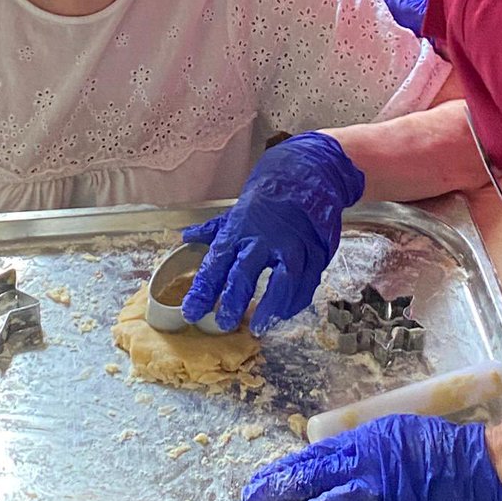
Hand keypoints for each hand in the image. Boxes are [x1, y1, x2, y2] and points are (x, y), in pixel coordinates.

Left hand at [181, 133, 363, 335]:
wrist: (307, 174)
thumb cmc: (268, 197)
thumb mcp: (237, 210)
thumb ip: (213, 229)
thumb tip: (186, 237)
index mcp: (240, 228)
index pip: (216, 262)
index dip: (203, 289)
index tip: (191, 311)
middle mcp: (264, 237)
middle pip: (245, 272)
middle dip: (233, 300)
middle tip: (223, 323)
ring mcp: (292, 244)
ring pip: (282, 280)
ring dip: (270, 307)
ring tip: (258, 326)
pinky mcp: (315, 250)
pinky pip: (306, 281)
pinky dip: (295, 301)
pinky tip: (284, 314)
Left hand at [243, 413, 501, 500]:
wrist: (474, 470)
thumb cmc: (429, 442)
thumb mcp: (385, 430)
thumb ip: (353, 446)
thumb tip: (322, 458)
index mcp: (365, 446)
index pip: (313, 461)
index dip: (283, 473)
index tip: (258, 481)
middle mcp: (370, 476)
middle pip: (315, 490)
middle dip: (283, 498)